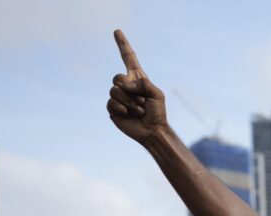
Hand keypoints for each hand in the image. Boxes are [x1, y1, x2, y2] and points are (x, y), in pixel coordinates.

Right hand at [107, 30, 167, 144]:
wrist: (153, 130)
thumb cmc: (158, 112)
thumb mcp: (157, 94)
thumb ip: (143, 84)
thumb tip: (124, 84)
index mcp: (137, 78)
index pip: (128, 58)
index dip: (122, 44)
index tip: (117, 31)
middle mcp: (126, 85)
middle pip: (117, 78)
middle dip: (131, 91)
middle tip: (142, 102)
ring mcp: (118, 96)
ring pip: (115, 91)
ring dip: (130, 103)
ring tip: (139, 110)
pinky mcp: (113, 108)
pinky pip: (111, 102)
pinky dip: (122, 108)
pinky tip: (129, 114)